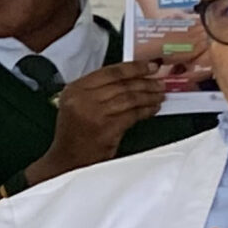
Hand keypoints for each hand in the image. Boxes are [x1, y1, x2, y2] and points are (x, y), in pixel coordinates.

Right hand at [30, 61, 167, 182]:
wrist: (67, 161)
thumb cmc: (74, 134)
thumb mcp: (76, 104)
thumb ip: (96, 90)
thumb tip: (130, 78)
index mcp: (75, 89)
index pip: (110, 72)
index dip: (134, 68)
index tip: (150, 66)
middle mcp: (83, 99)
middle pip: (122, 84)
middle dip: (145, 82)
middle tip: (160, 82)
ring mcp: (95, 114)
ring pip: (129, 98)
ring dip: (148, 96)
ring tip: (160, 95)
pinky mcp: (107, 129)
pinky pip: (132, 115)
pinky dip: (146, 111)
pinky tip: (153, 109)